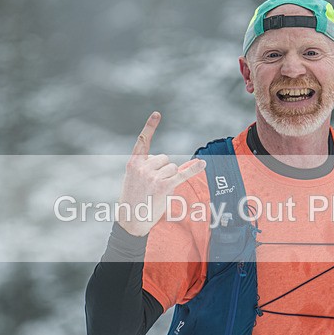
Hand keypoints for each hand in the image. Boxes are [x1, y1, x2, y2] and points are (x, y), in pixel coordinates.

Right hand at [117, 111, 205, 235]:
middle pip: (164, 158)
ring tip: (158, 191)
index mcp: (133, 164)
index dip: (150, 127)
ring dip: (170, 178)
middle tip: (153, 185)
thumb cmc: (133, 201)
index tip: (157, 114)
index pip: (142, 141)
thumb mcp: (133, 180)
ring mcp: (153, 177)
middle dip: (163, 170)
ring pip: (172, 167)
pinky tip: (202, 164)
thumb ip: (147, 168)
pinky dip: (193, 170)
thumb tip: (174, 166)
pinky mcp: (164, 187)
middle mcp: (143, 167)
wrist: (130, 220)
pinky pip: (181, 175)